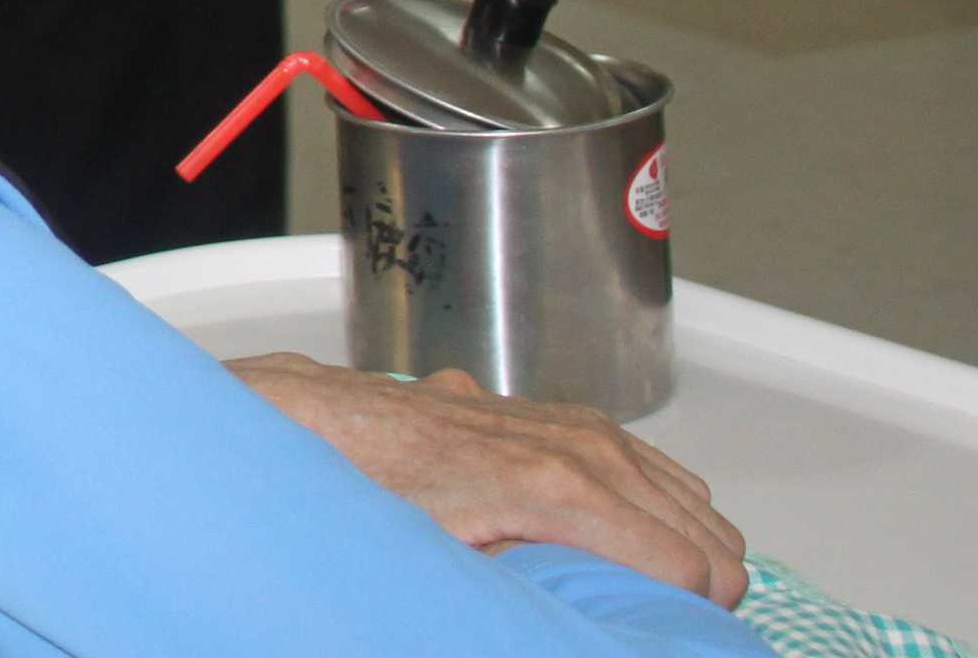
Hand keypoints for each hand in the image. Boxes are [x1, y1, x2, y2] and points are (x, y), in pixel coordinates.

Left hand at [227, 356, 744, 607]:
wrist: (339, 419)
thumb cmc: (383, 492)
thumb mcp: (454, 564)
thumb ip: (534, 586)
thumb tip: (579, 621)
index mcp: (560, 488)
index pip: (693, 570)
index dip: (682, 617)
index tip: (652, 633)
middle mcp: (584, 448)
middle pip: (712, 540)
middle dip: (697, 589)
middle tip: (648, 618)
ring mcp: (585, 426)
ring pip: (699, 508)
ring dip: (687, 551)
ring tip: (641, 588)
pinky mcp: (578, 419)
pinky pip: (667, 476)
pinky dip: (666, 514)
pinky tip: (628, 540)